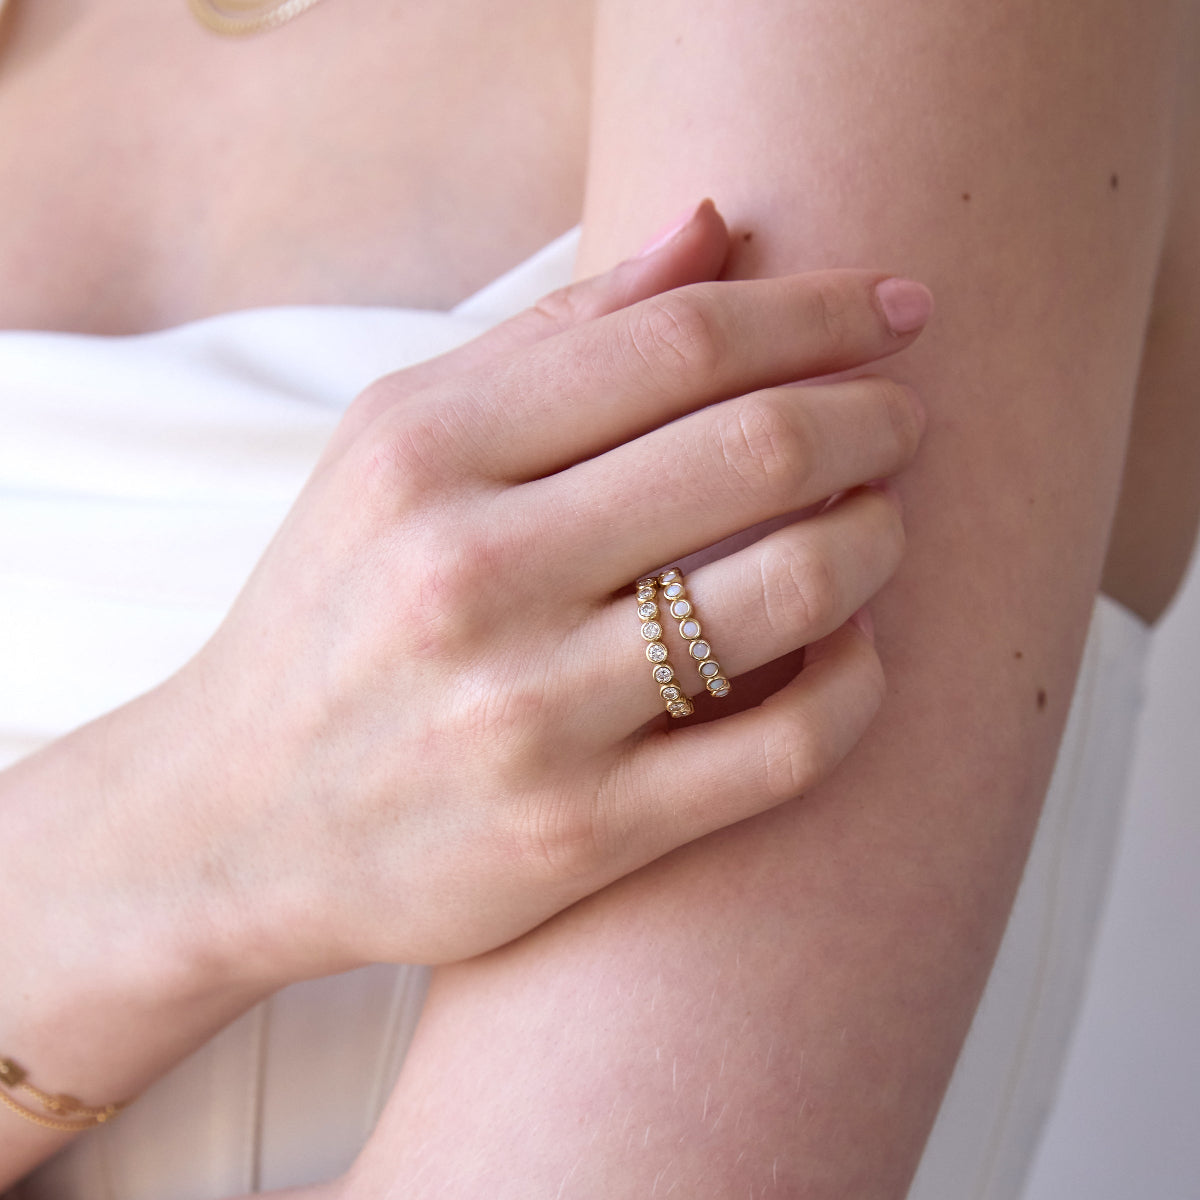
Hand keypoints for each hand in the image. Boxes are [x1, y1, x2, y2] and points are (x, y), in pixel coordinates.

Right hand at [166, 201, 929, 979]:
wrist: (243, 823)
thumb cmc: (336, 612)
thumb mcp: (395, 448)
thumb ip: (549, 337)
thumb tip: (711, 226)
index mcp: (425, 455)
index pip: (677, 342)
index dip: (818, 310)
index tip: (897, 308)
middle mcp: (472, 575)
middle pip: (757, 449)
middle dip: (873, 417)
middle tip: (902, 419)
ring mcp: (529, 714)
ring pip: (796, 592)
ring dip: (878, 541)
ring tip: (877, 525)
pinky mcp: (581, 832)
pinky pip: (790, 747)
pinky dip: (859, 683)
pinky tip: (849, 648)